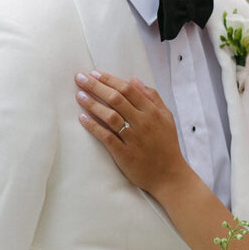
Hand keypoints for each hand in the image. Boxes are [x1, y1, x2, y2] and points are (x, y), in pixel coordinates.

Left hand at [75, 71, 192, 195]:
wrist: (170, 176)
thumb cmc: (167, 145)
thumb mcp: (166, 118)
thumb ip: (152, 97)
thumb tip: (134, 80)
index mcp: (152, 112)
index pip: (128, 90)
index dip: (109, 79)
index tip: (94, 73)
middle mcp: (143, 123)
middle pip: (116, 99)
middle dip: (95, 86)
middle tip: (79, 78)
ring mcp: (134, 139)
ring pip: (110, 116)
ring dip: (92, 104)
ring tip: (79, 95)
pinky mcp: (125, 154)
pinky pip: (106, 137)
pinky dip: (94, 126)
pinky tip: (82, 118)